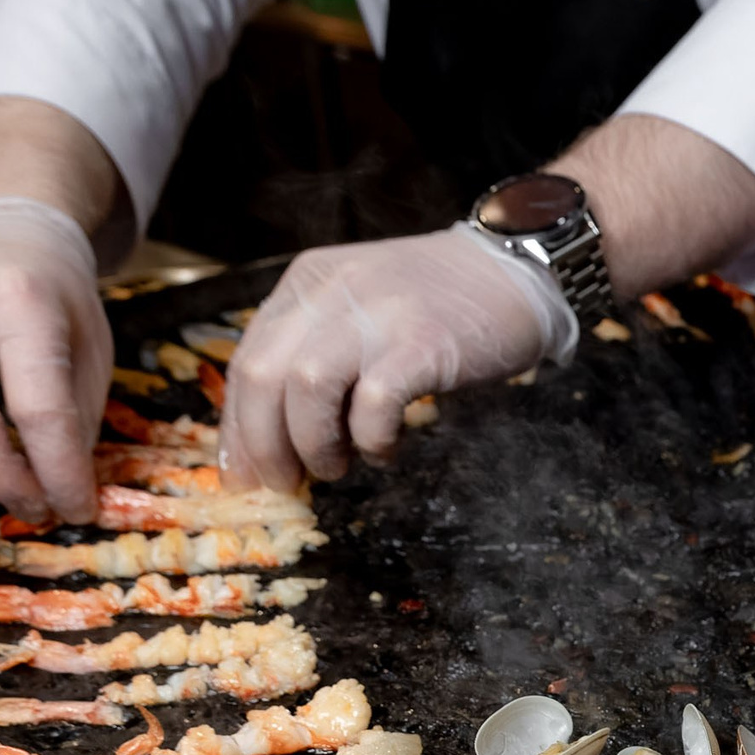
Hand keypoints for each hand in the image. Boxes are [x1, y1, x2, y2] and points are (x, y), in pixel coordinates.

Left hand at [220, 224, 578, 490]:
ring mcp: (377, 314)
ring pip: (305, 388)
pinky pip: (373, 403)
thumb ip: (316, 355)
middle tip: (286, 483)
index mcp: (306, 282)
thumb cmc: (439, 306)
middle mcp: (332, 291)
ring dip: (314, 445)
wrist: (515, 272)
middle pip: (262, 375)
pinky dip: (371, 440)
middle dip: (264, 445)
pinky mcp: (422, 343)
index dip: (238, 428)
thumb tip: (276, 440)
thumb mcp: (359, 309)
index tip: (245, 474)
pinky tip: (386, 449)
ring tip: (337, 466)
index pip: (246, 360)